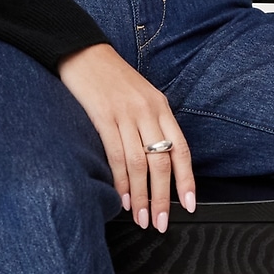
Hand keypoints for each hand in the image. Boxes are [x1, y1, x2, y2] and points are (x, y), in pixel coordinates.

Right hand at [57, 43, 195, 230]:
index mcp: (161, 108)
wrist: (83, 52)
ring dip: (141, 196)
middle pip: (162, 163)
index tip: (190, 204)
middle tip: (160, 222)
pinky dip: (120, 181)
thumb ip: (151, 124)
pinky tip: (122, 197)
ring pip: (140, 164)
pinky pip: (116, 154)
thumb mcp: (141, 97)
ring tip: (141, 217)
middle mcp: (148, 112)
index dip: (187, 180)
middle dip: (163, 198)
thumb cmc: (111, 78)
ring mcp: (126, 114)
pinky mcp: (104, 116)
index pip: (181, 150)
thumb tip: (157, 160)